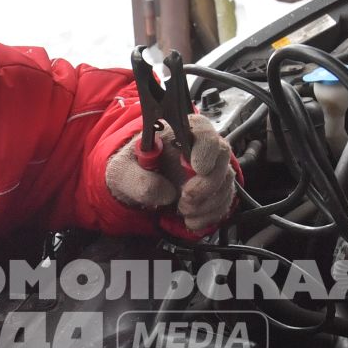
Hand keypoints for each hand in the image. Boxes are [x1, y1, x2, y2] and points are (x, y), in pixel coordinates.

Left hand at [104, 112, 236, 232]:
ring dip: (206, 204)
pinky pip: (224, 201)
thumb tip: (166, 192)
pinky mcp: (215, 187)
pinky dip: (208, 215)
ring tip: (182, 209)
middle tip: (185, 198)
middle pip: (221, 157)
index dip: (206, 149)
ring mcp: (211, 167)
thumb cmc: (132, 168)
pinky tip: (190, 218)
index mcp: (178, 131)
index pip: (203, 130)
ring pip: (225, 182)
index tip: (198, 168)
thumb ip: (139, 180)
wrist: (136, 182)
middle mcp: (200, 146)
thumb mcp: (122, 171)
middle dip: (206, 185)